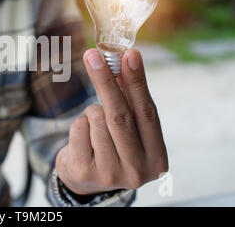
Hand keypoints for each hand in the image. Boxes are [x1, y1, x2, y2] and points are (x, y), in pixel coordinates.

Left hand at [55, 49, 167, 194]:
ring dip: (91, 111)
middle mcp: (137, 171)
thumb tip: (124, 61)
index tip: (129, 55)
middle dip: (105, 80)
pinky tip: (83, 137)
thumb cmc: (114, 146)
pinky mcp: (84, 172)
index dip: (137, 81)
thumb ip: (131, 101)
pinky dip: (79, 123)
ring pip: (96, 119)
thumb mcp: (130, 128)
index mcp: (157, 158)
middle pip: (119, 115)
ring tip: (95, 124)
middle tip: (92, 55)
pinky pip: (78, 128)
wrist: (87, 179)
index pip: (147, 112)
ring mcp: (110, 175)